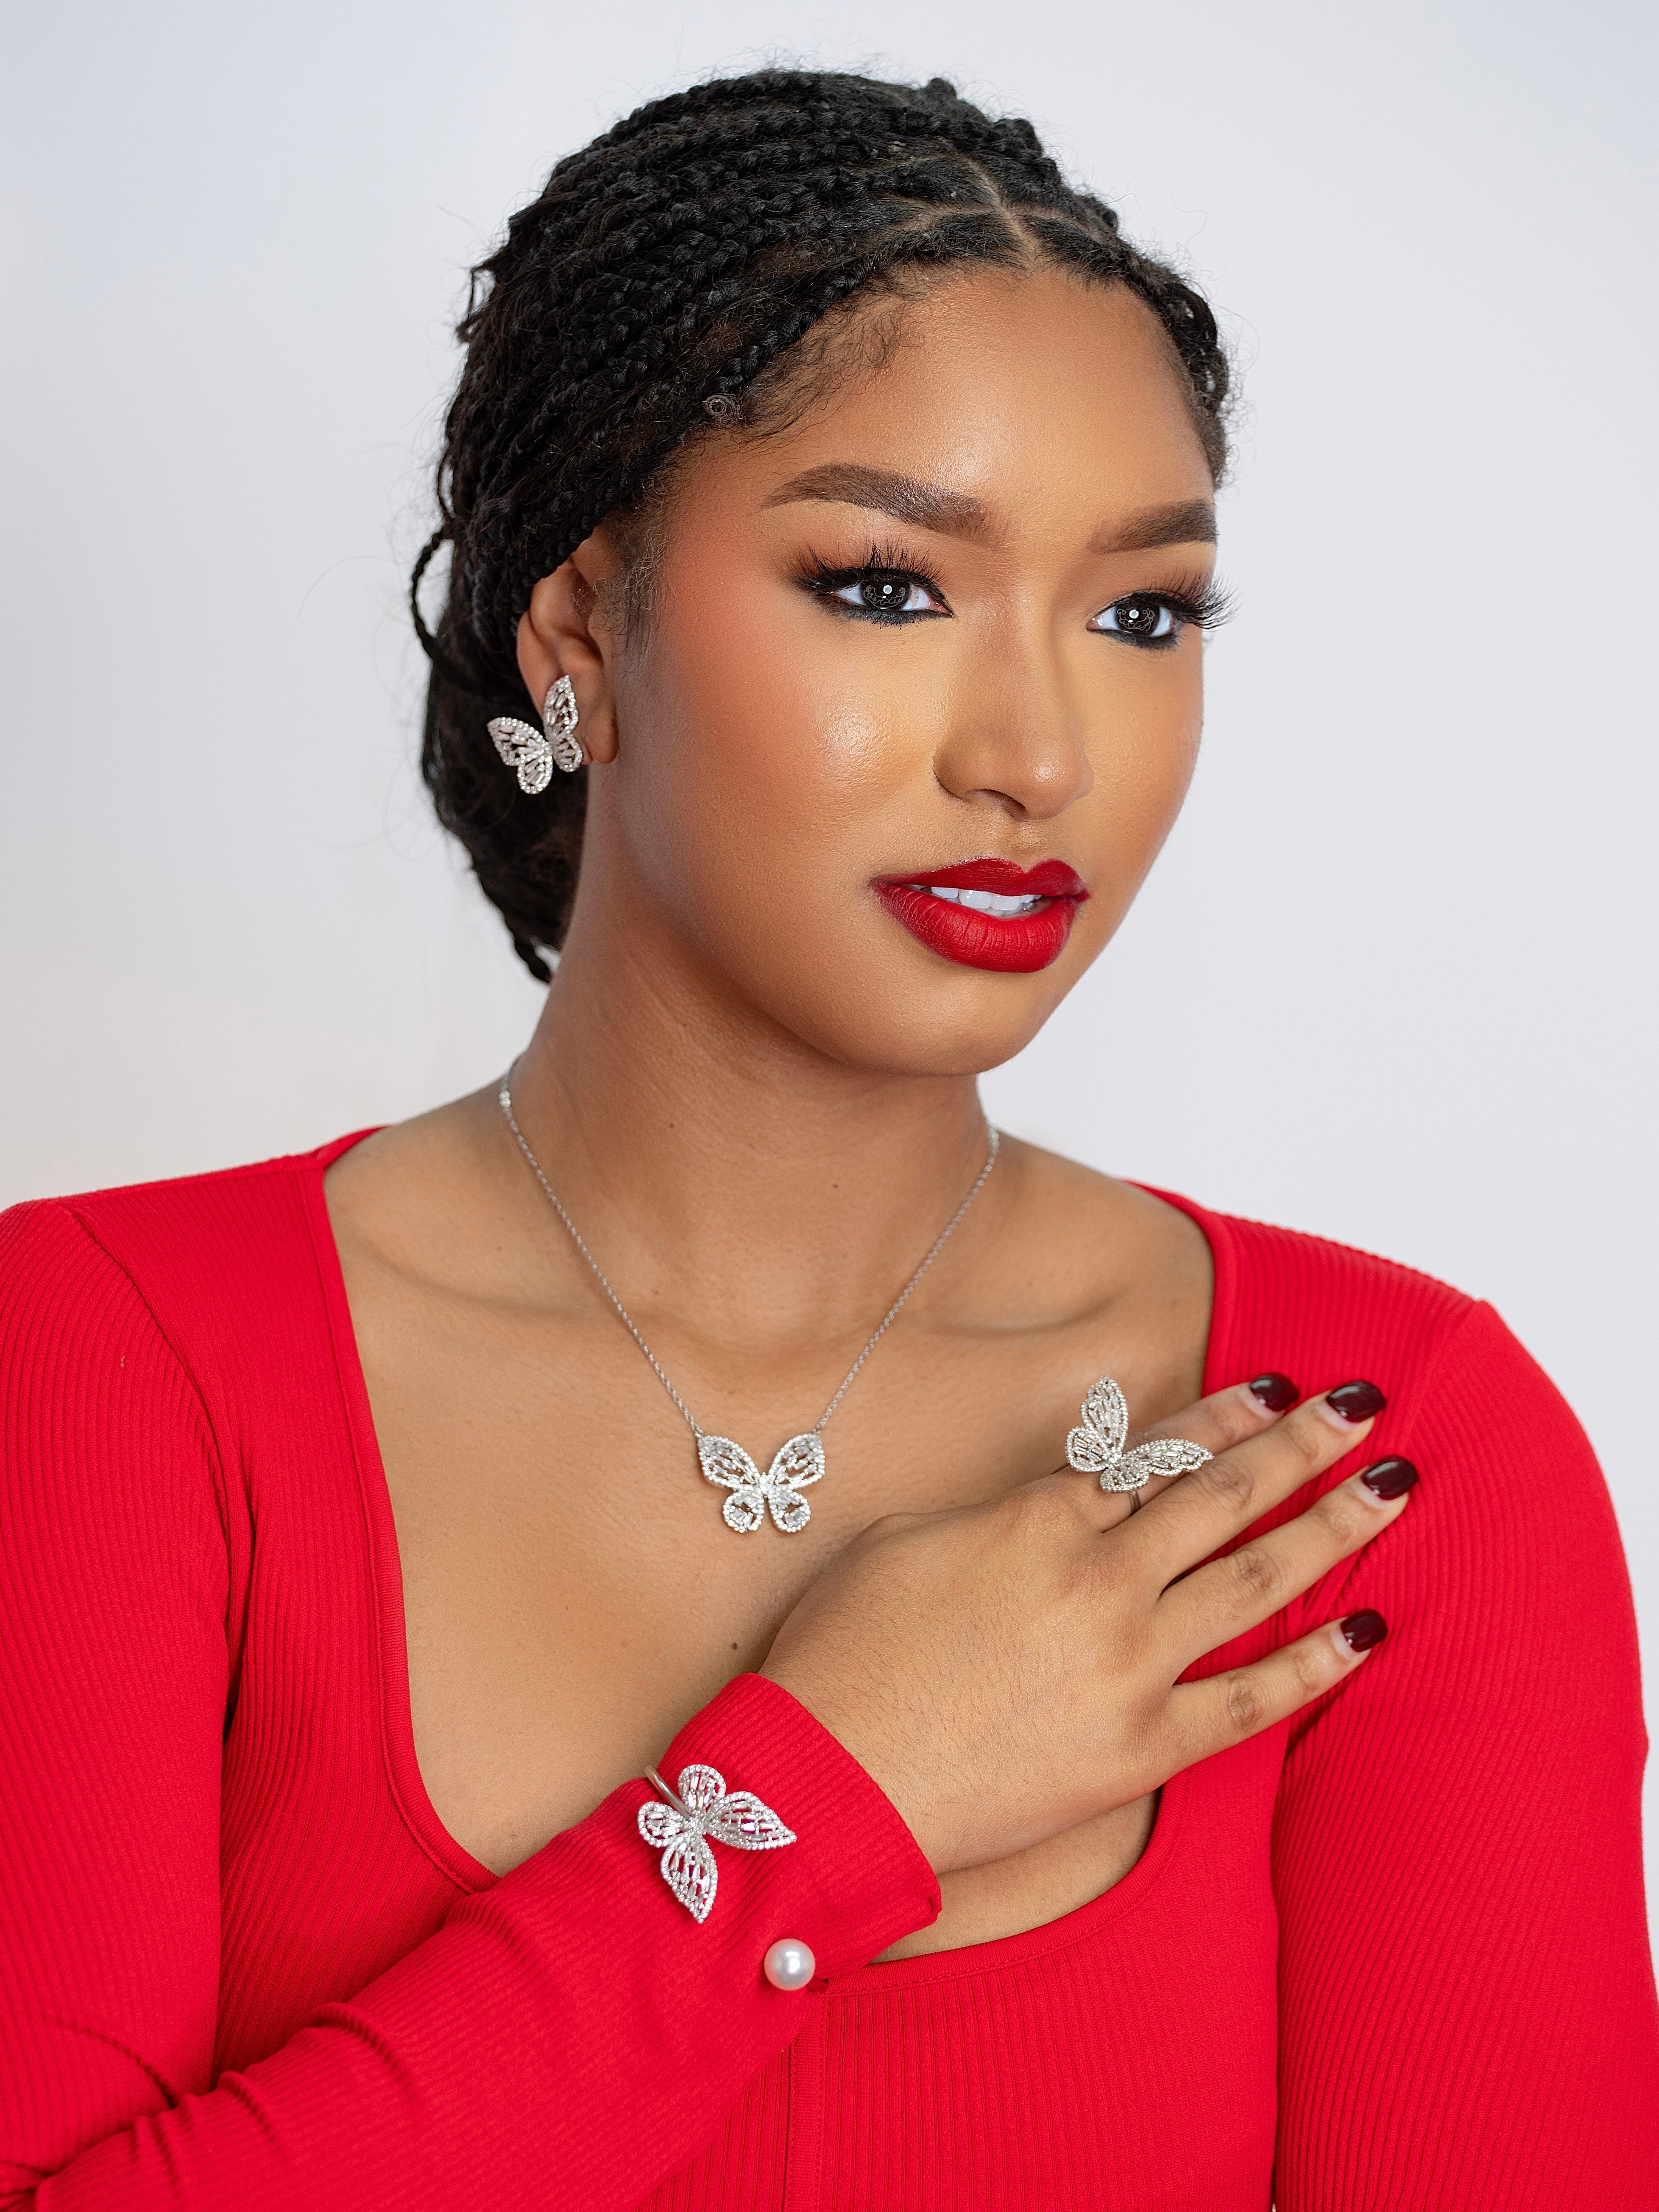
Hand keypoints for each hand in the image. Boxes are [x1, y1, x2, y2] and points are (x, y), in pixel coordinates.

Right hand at [762, 1380, 1408, 1874]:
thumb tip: (1058, 1501)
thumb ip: (998, 1513)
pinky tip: (1366, 1633)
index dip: (1221, 1417)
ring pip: (1256, 1578)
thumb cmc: (844, 1656)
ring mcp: (1130, 1665)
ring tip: (1391, 1488)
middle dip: (1300, 1445)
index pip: (1154, 1453)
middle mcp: (1101, 1580)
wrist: (829, 1781)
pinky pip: (1251, 1701)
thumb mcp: (906, 1541)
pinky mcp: (1141, 1749)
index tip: (1275, 1389)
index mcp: (1039, 1519)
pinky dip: (1315, 1667)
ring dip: (1332, 1526)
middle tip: (1362, 1408)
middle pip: (1224, 1494)